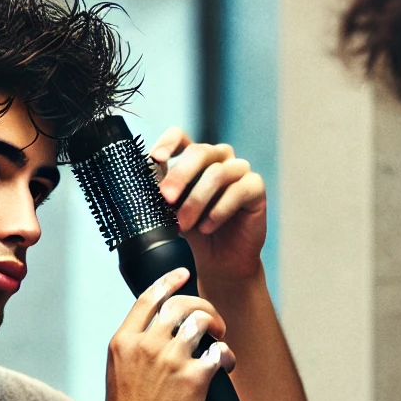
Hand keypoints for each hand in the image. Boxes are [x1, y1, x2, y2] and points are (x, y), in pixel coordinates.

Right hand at [96, 268, 235, 400]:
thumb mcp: (119, 373)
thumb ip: (135, 348)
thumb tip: (160, 332)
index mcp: (123, 342)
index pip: (149, 298)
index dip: (170, 281)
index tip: (184, 275)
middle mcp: (146, 345)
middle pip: (180, 304)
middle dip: (202, 306)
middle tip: (212, 321)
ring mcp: (170, 361)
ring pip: (202, 321)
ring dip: (217, 326)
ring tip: (219, 341)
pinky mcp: (193, 379)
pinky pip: (218, 352)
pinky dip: (226, 356)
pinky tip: (225, 365)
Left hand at [150, 128, 266, 283]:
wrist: (218, 262)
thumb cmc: (193, 233)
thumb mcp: (170, 212)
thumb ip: (161, 192)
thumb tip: (144, 174)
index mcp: (193, 160)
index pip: (180, 137)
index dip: (168, 143)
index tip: (155, 158)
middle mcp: (217, 159)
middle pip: (199, 152)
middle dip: (179, 176)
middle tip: (166, 199)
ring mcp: (238, 171)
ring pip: (217, 173)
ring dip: (196, 201)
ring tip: (184, 225)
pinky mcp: (255, 188)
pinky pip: (238, 190)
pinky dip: (219, 210)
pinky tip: (207, 227)